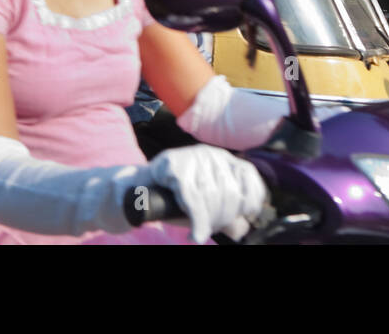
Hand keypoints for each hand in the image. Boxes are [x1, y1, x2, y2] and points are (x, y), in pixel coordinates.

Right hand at [147, 144, 266, 242]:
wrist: (138, 191)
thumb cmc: (175, 198)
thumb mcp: (205, 205)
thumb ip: (225, 214)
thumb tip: (242, 229)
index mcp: (223, 159)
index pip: (248, 175)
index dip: (250, 199)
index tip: (243, 215)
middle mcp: (211, 153)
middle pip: (231, 193)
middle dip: (222, 218)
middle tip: (208, 228)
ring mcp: (193, 158)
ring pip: (212, 197)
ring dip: (207, 221)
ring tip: (199, 229)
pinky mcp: (175, 167)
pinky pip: (193, 201)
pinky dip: (197, 222)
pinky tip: (195, 234)